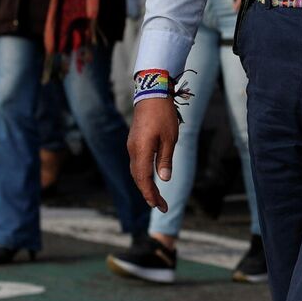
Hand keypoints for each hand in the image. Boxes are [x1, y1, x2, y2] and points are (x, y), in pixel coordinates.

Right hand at [126, 98, 178, 212]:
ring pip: (136, 172)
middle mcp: (133, 150)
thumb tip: (164, 179)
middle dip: (149, 193)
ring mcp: (132, 146)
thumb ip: (165, 160)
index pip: (144, 179)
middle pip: (139, 178)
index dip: (151, 194)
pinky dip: (143, 175)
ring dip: (146, 185)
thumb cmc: (163, 115)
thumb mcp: (170, 139)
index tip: (159, 206)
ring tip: (157, 197)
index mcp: (141, 151)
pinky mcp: (134, 143)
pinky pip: (137, 163)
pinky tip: (151, 179)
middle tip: (161, 206)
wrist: (151, 95)